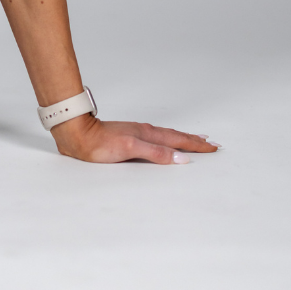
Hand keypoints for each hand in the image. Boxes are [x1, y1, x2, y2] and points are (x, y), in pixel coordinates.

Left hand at [51, 113, 218, 163]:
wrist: (77, 135)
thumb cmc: (99, 143)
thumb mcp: (130, 149)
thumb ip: (156, 153)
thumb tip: (181, 157)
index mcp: (148, 135)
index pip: (177, 140)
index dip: (195, 145)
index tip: (212, 147)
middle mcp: (144, 132)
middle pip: (175, 136)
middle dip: (194, 140)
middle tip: (211, 143)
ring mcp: (136, 133)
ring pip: (166, 136)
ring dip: (182, 138)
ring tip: (193, 139)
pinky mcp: (128, 137)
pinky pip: (155, 138)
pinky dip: (166, 139)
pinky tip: (163, 141)